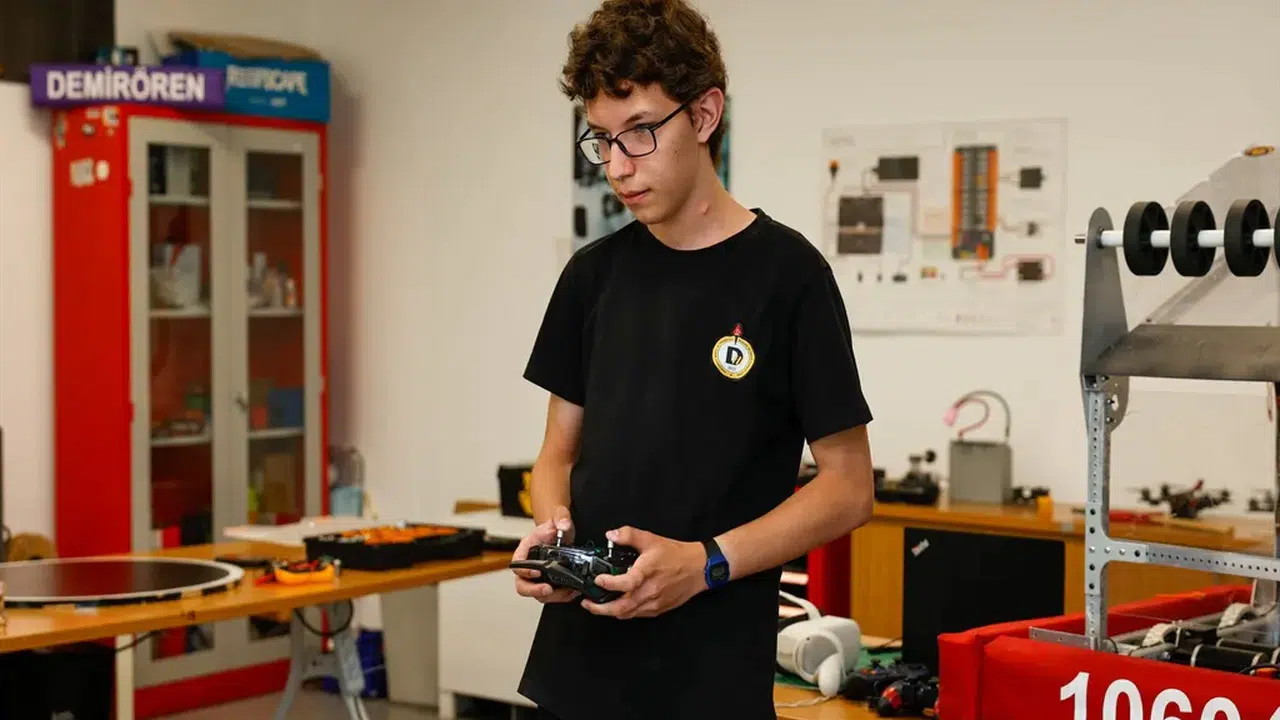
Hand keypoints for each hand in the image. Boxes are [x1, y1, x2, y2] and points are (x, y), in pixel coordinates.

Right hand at [512, 506, 579, 602]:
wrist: (559, 535)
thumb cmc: (552, 529)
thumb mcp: (558, 518)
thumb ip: (561, 518)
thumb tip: (563, 524)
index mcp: (525, 551)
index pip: (517, 564)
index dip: (525, 571)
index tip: (537, 572)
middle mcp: (528, 567)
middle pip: (522, 585)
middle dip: (534, 591)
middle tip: (548, 590)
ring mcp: (537, 578)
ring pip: (537, 594)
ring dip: (552, 596)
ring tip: (566, 592)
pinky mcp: (548, 583)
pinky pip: (551, 596)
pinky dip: (561, 596)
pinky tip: (571, 592)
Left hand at [582, 526, 707, 618]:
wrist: (699, 569)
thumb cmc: (676, 554)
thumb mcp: (651, 539)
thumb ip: (629, 535)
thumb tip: (610, 535)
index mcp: (648, 572)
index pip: (626, 583)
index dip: (609, 584)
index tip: (597, 579)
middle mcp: (650, 591)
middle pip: (621, 608)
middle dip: (600, 609)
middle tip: (587, 603)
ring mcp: (655, 603)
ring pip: (628, 614)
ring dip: (610, 612)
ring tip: (597, 606)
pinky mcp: (658, 609)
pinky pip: (637, 615)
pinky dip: (624, 613)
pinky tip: (617, 606)